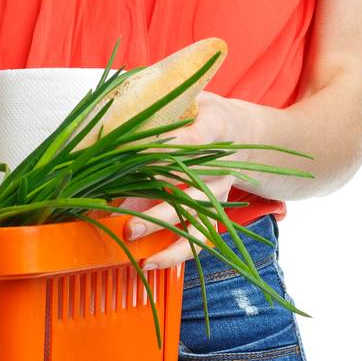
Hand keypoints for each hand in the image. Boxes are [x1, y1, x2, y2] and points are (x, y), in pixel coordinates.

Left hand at [121, 89, 246, 269]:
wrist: (247, 135)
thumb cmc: (207, 113)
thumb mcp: (190, 97)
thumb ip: (160, 104)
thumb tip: (113, 113)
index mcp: (215, 128)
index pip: (190, 139)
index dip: (162, 150)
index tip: (132, 157)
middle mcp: (220, 165)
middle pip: (190, 191)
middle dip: (156, 208)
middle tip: (124, 220)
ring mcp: (219, 192)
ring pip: (197, 222)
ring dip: (167, 239)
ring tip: (137, 250)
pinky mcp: (216, 211)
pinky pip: (199, 238)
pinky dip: (175, 254)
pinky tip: (150, 263)